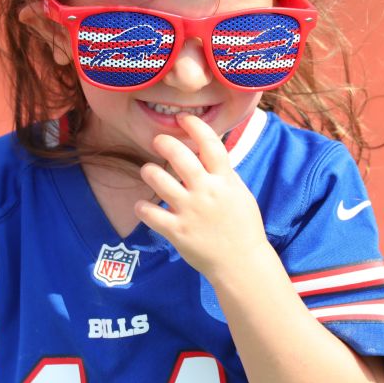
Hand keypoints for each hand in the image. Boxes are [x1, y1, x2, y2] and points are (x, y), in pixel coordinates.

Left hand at [134, 114, 268, 278]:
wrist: (241, 263)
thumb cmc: (242, 226)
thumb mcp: (239, 194)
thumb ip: (223, 174)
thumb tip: (206, 152)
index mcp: (225, 181)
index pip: (211, 144)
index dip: (195, 127)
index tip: (183, 119)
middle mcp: (206, 192)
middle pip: (180, 157)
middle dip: (165, 143)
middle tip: (158, 140)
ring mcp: (190, 211)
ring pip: (159, 181)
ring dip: (149, 171)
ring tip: (148, 171)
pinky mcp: (177, 231)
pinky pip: (150, 213)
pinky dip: (142, 207)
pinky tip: (142, 206)